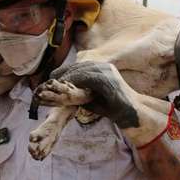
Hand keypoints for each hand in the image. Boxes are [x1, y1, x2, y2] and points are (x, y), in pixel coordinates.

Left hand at [40, 61, 170, 146]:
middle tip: (47, 83)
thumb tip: (64, 93)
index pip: (78, 66)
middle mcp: (104, 66)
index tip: (51, 78)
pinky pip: (87, 77)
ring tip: (53, 85)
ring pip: (80, 69)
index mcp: (101, 68)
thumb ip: (81, 92)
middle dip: (61, 73)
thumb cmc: (113, 107)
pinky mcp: (107, 78)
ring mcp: (107, 71)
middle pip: (77, 66)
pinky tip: (66, 87)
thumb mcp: (92, 97)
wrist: (132, 113)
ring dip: (66, 77)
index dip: (64, 71)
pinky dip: (75, 81)